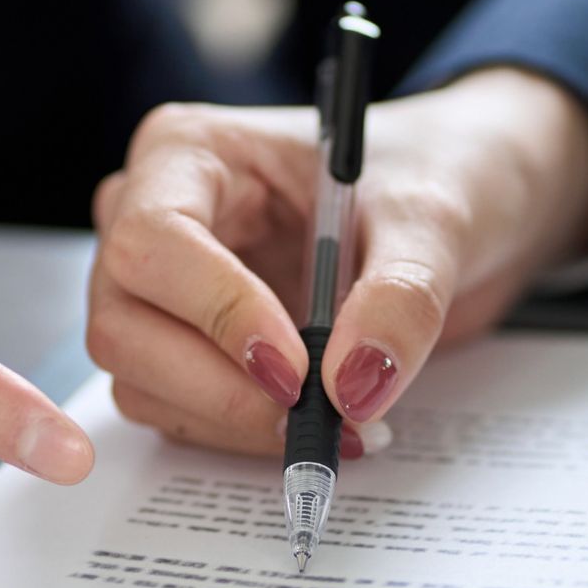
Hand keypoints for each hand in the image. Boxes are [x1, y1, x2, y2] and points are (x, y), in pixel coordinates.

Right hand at [88, 66, 587, 453]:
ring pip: (138, 379)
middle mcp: (152, 215)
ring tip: (338, 424)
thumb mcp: (436, 221)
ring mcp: (159, 289)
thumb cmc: (436, 173)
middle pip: (123, 323)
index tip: (295, 368)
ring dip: (230, 420)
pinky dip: (238, 433)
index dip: (214, 311)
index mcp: (189, 153)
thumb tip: (354, 384)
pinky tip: (318, 424)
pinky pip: (174, 411)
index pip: (154, 240)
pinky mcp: (181, 347)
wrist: (464, 205)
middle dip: (215, 387)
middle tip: (315, 419)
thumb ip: (402, 297)